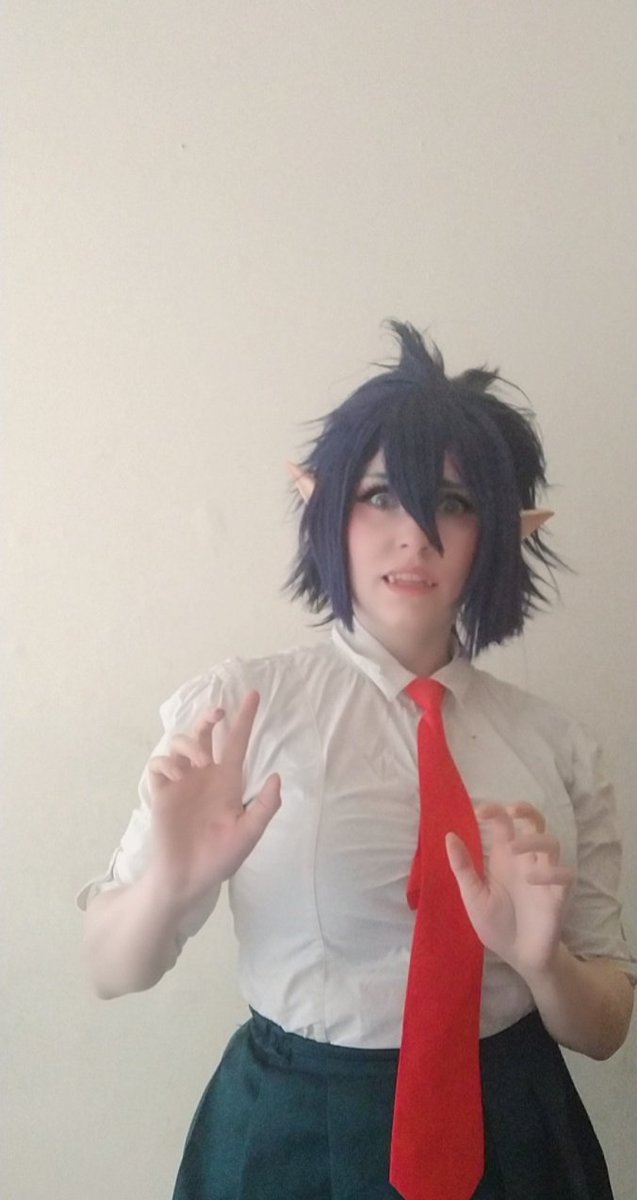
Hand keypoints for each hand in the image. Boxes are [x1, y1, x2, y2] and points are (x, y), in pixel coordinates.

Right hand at [147, 690, 280, 908]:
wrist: (188, 878)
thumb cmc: (220, 857)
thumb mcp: (249, 833)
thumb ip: (264, 807)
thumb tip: (277, 777)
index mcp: (227, 781)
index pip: (236, 743)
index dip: (245, 719)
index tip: (254, 695)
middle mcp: (204, 775)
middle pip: (205, 733)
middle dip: (209, 717)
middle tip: (218, 712)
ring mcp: (182, 782)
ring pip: (180, 742)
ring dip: (191, 742)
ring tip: (200, 760)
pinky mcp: (162, 792)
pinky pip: (160, 764)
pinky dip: (168, 763)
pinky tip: (178, 776)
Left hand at [446, 803, 574, 977]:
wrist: (518, 957)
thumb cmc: (495, 924)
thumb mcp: (473, 896)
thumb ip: (463, 867)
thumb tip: (449, 835)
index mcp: (503, 857)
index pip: (504, 823)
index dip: (494, 811)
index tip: (478, 811)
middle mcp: (526, 861)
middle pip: (535, 823)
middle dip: (526, 810)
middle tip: (511, 811)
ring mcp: (544, 875)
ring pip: (552, 843)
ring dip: (534, 840)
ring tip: (514, 849)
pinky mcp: (558, 895)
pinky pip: (565, 875)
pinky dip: (551, 872)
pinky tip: (534, 880)